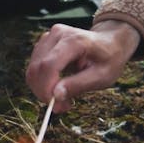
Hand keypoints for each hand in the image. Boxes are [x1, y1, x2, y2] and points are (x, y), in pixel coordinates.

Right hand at [26, 20, 140, 111]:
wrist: (110, 41)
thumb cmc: (109, 58)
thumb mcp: (102, 76)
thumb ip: (79, 85)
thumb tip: (55, 95)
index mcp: (75, 41)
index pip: (49, 65)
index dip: (46, 88)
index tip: (55, 106)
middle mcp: (57, 34)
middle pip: (37, 67)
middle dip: (43, 92)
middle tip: (60, 107)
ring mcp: (49, 36)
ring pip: (33, 68)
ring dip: (42, 88)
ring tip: (62, 98)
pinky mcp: (44, 42)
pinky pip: (35, 65)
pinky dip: (42, 81)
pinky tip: (58, 87)